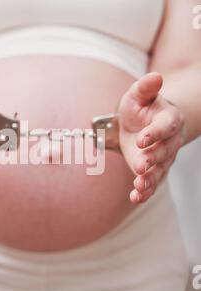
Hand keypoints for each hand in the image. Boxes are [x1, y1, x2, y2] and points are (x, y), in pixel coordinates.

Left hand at [118, 72, 184, 203]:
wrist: (142, 121)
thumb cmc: (141, 107)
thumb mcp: (138, 94)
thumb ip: (145, 87)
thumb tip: (155, 76)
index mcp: (168, 119)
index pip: (165, 126)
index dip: (155, 133)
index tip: (141, 139)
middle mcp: (169, 140)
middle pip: (164, 151)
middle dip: (151, 159)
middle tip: (140, 166)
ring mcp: (162, 157)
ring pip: (159, 170)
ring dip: (149, 180)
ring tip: (139, 188)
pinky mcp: (153, 169)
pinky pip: (152, 181)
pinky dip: (145, 191)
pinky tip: (135, 197)